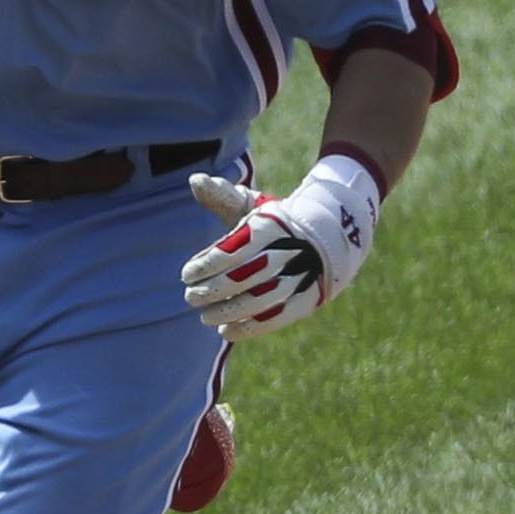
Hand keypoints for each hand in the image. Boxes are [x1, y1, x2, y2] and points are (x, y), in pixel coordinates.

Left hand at [180, 156, 380, 341]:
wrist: (328, 234)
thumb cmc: (276, 221)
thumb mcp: (252, 205)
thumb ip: (222, 196)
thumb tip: (194, 180)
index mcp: (273, 224)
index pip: (236, 248)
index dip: (209, 263)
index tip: (186, 274)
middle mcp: (290, 249)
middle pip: (247, 275)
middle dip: (214, 289)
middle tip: (190, 297)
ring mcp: (303, 275)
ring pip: (264, 299)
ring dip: (230, 312)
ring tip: (205, 317)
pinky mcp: (310, 297)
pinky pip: (281, 316)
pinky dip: (252, 328)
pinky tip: (227, 333)